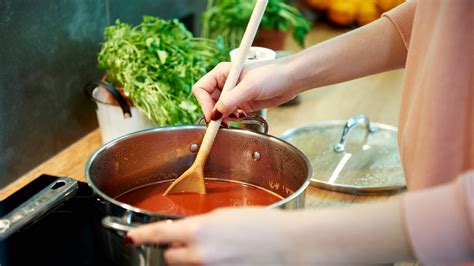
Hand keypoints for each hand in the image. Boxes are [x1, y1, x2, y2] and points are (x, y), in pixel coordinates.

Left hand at [126, 207, 295, 264]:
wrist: (288, 245)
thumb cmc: (263, 225)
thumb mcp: (225, 217)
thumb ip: (201, 226)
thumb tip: (186, 232)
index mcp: (200, 230)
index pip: (159, 233)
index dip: (141, 235)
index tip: (132, 237)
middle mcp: (200, 254)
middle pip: (170, 257)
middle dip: (176, 250)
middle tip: (193, 242)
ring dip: (191, 260)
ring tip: (215, 251)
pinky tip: (224, 259)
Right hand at [192, 60, 296, 121]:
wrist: (291, 80)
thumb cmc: (272, 75)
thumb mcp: (250, 87)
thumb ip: (231, 100)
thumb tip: (215, 114)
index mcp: (222, 73)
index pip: (201, 89)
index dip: (204, 103)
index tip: (212, 116)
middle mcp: (225, 83)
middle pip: (207, 101)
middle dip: (213, 113)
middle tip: (221, 123)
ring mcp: (234, 94)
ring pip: (218, 109)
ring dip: (222, 117)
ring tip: (233, 119)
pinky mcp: (242, 103)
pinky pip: (229, 114)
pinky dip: (231, 119)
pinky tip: (241, 117)